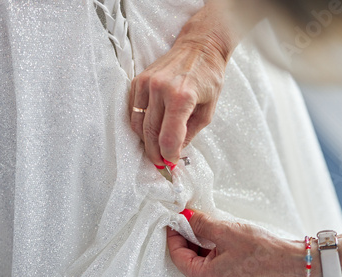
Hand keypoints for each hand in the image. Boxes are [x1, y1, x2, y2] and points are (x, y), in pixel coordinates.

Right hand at [128, 0, 238, 166]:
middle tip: (160, 163)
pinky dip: (139, 125)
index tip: (171, 162)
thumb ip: (190, 133)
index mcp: (182, 97)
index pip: (168, 138)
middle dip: (155, 153)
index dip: (169, 155)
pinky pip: (133, 111)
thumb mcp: (208, 110)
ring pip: (138, 124)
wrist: (199, 47)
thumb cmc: (209, 77)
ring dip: (145, 141)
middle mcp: (160, 89)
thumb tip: (175, 152)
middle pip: (150, 134)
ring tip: (155, 149)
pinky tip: (149, 131)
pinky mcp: (138, 81)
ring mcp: (146, 84)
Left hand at [167, 211, 307, 276]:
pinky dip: (210, 252)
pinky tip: (216, 238)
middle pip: (187, 261)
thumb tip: (186, 217)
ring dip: (199, 244)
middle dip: (187, 239)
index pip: (178, 256)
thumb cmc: (262, 250)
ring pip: (200, 264)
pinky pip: (212, 268)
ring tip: (204, 226)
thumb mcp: (226, 230)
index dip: (174, 235)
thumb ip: (200, 223)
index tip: (175, 221)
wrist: (289, 261)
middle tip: (189, 220)